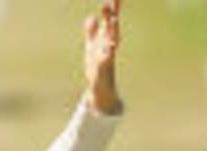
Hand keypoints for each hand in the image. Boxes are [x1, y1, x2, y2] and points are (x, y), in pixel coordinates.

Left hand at [83, 0, 121, 114]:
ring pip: (111, 39)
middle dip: (111, 13)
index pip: (109, 18)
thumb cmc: (96, 65)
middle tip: (111, 0)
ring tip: (114, 19)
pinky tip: (111, 46)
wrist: (99, 86)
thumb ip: (91, 32)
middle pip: (111, 25)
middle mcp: (109, 43)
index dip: (112, 6)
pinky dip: (109, 52)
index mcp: (105, 37)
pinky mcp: (104, 66)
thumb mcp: (92, 46)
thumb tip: (91, 18)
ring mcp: (108, 54)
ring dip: (113, 30)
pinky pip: (107, 58)